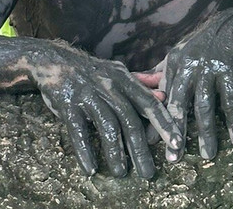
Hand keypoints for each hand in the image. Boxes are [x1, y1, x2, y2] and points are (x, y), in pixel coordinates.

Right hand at [34, 42, 180, 178]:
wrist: (55, 60)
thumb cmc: (91, 72)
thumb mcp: (117, 73)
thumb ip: (141, 85)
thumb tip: (164, 96)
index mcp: (124, 79)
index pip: (149, 103)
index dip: (165, 123)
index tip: (178, 144)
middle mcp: (109, 86)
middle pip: (130, 119)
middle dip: (141, 148)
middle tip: (149, 172)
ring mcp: (88, 95)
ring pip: (107, 126)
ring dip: (116, 152)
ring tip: (122, 172)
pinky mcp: (68, 104)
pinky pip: (78, 131)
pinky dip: (85, 151)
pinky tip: (91, 168)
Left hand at [163, 7, 232, 160]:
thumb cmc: (205, 43)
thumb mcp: (181, 54)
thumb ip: (161, 72)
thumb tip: (136, 83)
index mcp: (173, 64)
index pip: (160, 98)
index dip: (154, 122)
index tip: (149, 146)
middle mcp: (188, 66)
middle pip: (178, 104)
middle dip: (175, 132)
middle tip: (174, 157)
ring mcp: (209, 68)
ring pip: (204, 106)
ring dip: (207, 133)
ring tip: (208, 155)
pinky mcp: (230, 69)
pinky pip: (231, 101)